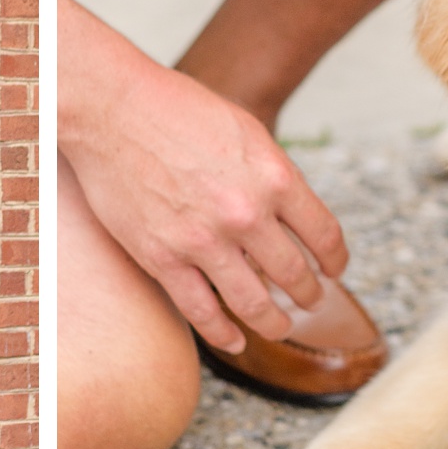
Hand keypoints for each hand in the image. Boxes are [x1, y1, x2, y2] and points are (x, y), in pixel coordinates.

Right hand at [63, 38, 346, 353]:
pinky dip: (223, 333)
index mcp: (274, 176)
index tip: (335, 270)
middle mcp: (246, 213)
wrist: (111, 108)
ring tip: (280, 327)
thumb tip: (291, 214)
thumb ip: (272, 173)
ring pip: (255, 305)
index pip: (324, 235)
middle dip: (309, 296)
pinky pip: (202, 312)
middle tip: (311, 302)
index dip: (336, 260)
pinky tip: (234, 340)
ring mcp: (204, 241)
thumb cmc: (175, 109)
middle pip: (295, 275)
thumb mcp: (244, 130)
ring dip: (274, 323)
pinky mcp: (163, 258)